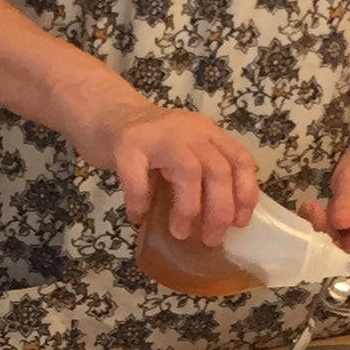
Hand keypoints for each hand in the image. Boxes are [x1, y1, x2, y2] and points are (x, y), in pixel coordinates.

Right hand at [94, 100, 260, 245]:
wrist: (105, 111)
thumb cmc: (148, 143)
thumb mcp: (183, 152)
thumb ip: (200, 177)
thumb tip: (213, 224)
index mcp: (208, 134)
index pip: (240, 160)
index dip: (245, 193)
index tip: (239, 223)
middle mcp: (189, 130)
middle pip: (218, 169)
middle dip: (219, 210)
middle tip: (210, 238)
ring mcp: (158, 135)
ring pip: (188, 171)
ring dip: (188, 208)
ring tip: (180, 233)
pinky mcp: (127, 143)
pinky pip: (138, 177)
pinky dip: (139, 201)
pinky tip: (138, 216)